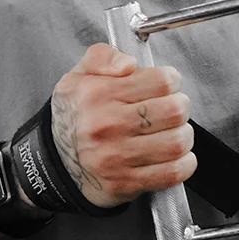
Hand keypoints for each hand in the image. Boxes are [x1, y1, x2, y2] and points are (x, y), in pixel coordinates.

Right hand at [49, 43, 195, 208]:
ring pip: (177, 142)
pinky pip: (172, 173)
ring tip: (173, 130)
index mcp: (97, 94)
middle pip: (174, 111)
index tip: (166, 85)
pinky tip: (175, 154)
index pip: (161, 81)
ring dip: (183, 135)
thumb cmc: (74, 117)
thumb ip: (103, 57)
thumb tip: (129, 64)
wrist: (54, 163)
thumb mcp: (77, 76)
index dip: (171, 80)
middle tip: (173, 107)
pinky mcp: (126, 182)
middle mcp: (107, 125)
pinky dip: (184, 163)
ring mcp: (117, 157)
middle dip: (180, 106)